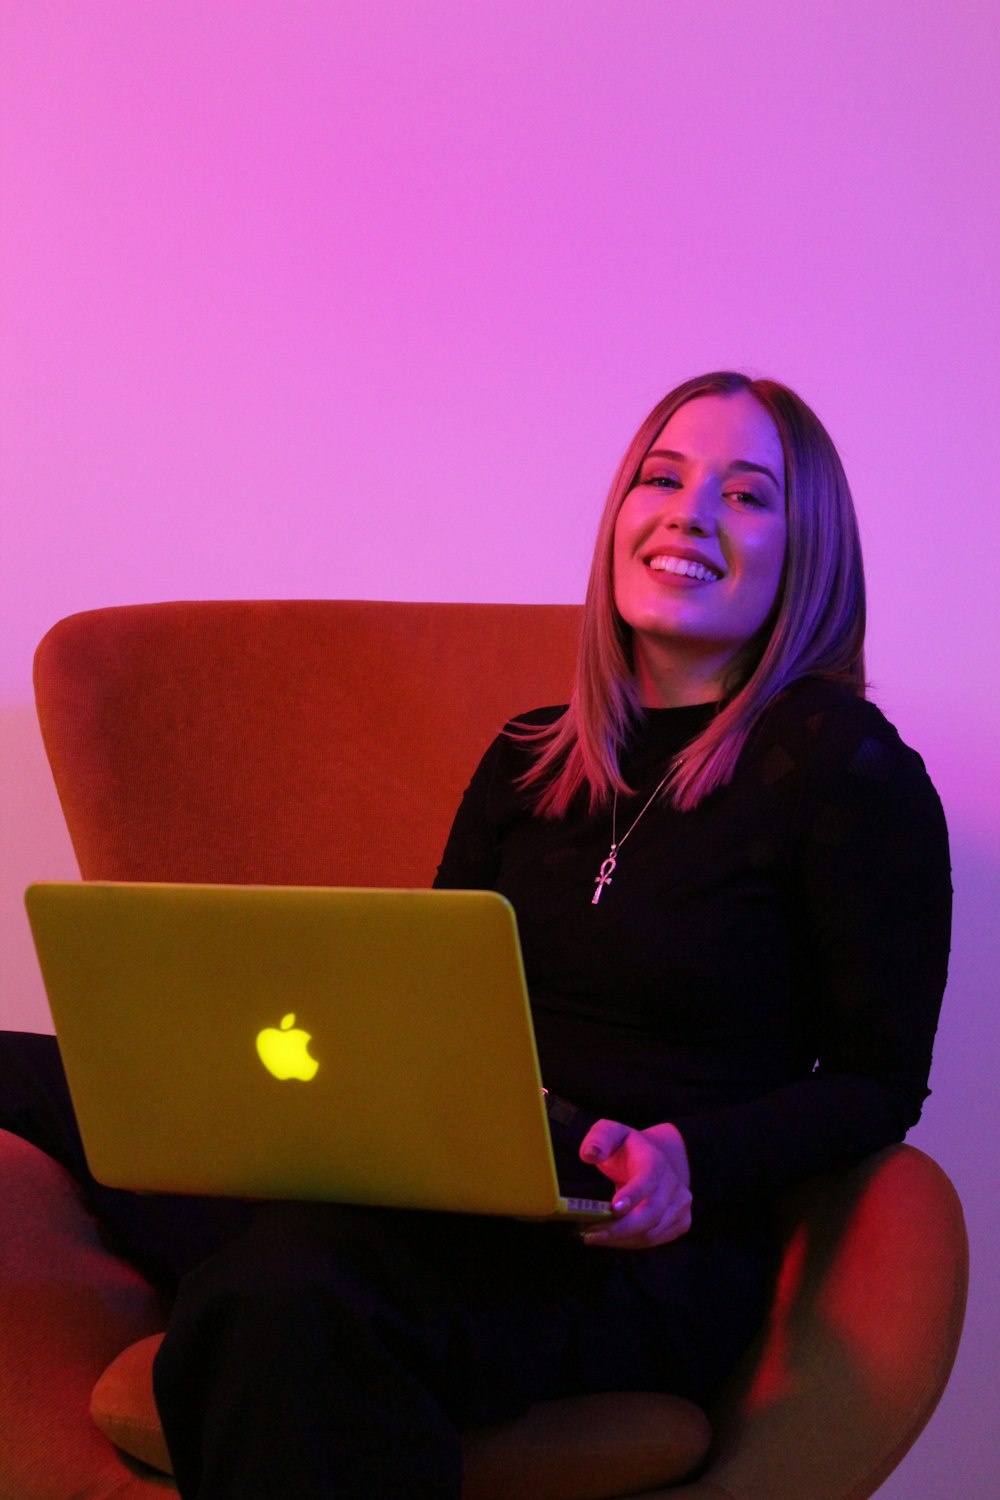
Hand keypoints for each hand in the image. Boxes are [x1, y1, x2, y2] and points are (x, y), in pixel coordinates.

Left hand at [577, 1119, 691, 1248]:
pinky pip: (655, 1240)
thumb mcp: (610, 1133)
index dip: (632, 1195)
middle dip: (619, 1229)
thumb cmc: (626, 1149)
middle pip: (651, 1214)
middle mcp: (674, 1184)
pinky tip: (612, 1239)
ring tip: (594, 1236)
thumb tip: (590, 1154)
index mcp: (655, 1161)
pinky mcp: (682, 1221)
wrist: (654, 1158)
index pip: (647, 1180)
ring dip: (621, 1240)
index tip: (613, 1208)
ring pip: (652, 1233)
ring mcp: (681, 1204)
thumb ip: (599, 1139)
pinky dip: (631, 1244)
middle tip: (590, 1234)